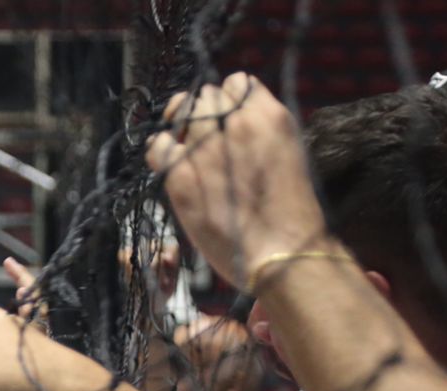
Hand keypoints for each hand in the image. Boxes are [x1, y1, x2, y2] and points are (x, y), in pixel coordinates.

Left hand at [144, 73, 329, 288]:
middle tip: (205, 137)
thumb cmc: (289, 212)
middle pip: (206, 95)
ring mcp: (205, 147)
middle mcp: (236, 123)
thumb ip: (261, 131)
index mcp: (269, 116)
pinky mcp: (180, 174)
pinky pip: (157, 143)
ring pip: (181, 110)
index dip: (229, 99)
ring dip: (181, 125)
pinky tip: (171, 163)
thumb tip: (235, 119)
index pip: (237, 82)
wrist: (280, 251)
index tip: (227, 118)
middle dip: (204, 112)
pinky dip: (161, 148)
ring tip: (187, 147)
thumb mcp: (288, 154)